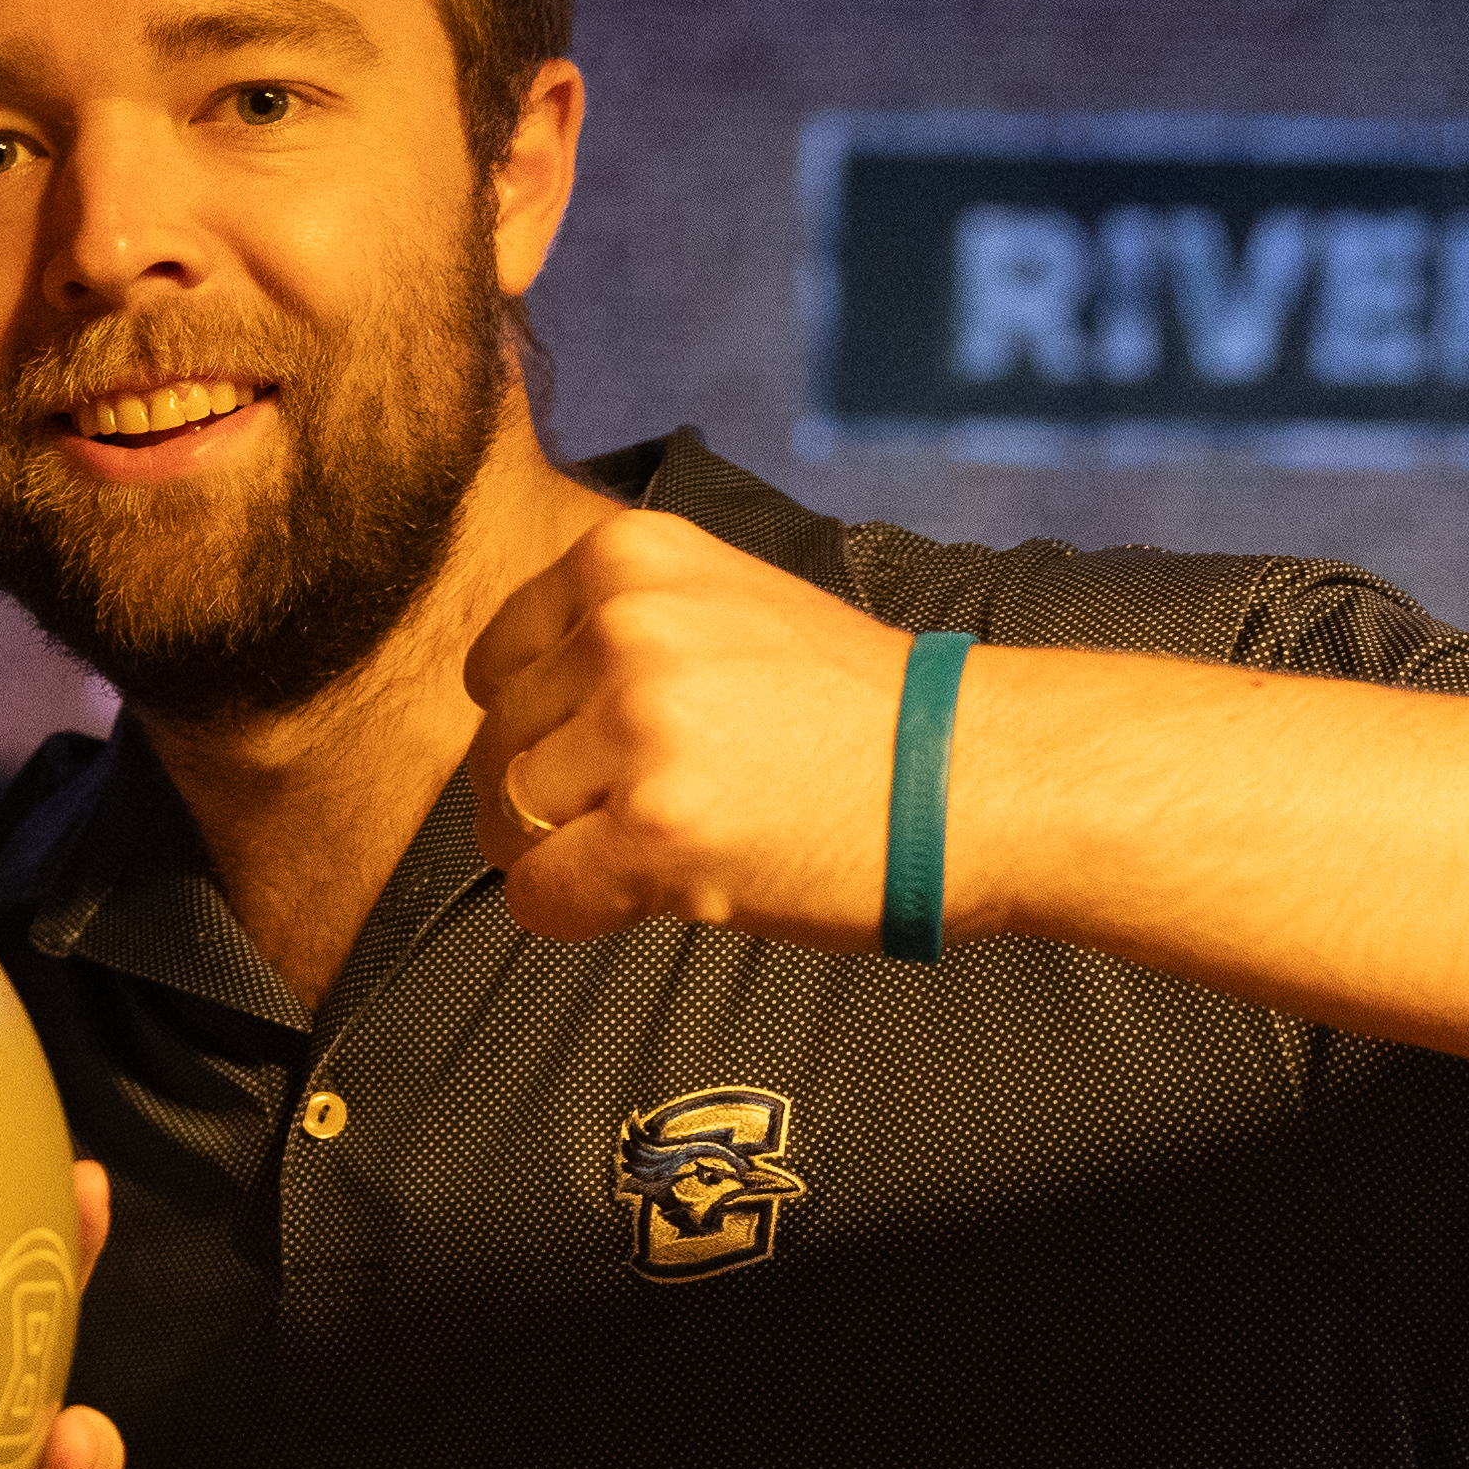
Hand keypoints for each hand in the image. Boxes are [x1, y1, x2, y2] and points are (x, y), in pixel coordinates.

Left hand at [463, 508, 933, 948]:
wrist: (974, 773)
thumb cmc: (857, 707)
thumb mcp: (726, 608)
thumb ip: (618, 632)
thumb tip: (509, 705)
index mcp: (628, 557)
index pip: (494, 663)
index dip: (538, 726)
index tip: (601, 751)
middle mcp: (623, 627)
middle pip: (496, 745)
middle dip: (549, 796)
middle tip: (644, 813)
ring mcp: (636, 727)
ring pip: (511, 820)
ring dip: (565, 853)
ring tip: (662, 847)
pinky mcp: (653, 828)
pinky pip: (539, 893)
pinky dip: (574, 910)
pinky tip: (648, 895)